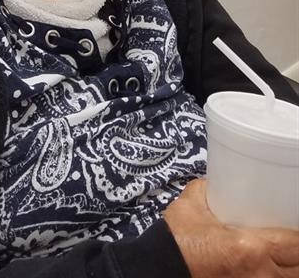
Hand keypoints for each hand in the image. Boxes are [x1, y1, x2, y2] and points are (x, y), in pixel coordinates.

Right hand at [163, 179, 298, 276]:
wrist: (160, 266)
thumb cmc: (177, 237)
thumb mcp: (194, 201)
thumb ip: (215, 187)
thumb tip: (224, 177)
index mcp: (251, 248)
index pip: (297, 245)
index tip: (295, 225)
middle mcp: (260, 274)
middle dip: (298, 254)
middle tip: (291, 238)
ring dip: (290, 268)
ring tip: (285, 255)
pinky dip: (276, 275)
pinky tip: (272, 267)